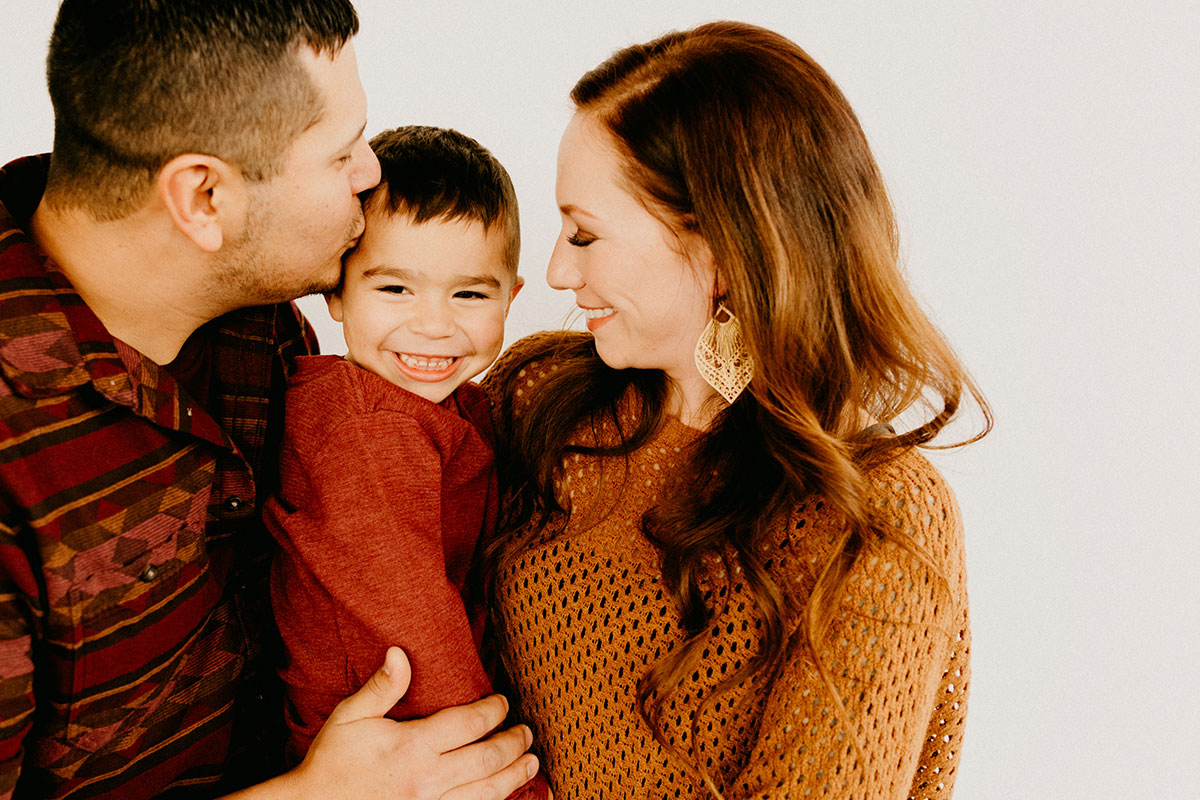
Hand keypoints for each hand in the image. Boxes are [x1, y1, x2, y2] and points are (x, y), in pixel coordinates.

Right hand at [274, 647, 540, 798]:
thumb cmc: (331, 761)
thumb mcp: (349, 717)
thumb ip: (381, 687)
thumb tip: (400, 652)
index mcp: (412, 746)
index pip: (469, 723)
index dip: (493, 710)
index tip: (502, 702)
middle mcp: (428, 778)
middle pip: (487, 758)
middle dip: (513, 742)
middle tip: (526, 731)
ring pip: (487, 791)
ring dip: (515, 775)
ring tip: (530, 761)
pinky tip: (506, 793)